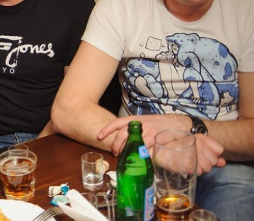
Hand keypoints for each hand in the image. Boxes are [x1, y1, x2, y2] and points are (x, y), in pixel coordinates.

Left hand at [99, 114, 225, 173]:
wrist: (181, 123)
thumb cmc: (162, 124)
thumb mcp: (147, 122)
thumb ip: (135, 128)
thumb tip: (122, 136)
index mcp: (137, 119)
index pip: (118, 122)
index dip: (107, 129)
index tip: (99, 136)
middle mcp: (142, 125)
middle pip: (123, 134)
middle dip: (116, 145)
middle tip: (116, 152)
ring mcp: (150, 132)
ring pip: (134, 144)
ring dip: (129, 152)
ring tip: (127, 157)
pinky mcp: (159, 140)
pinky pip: (148, 151)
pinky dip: (144, 157)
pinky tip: (142, 160)